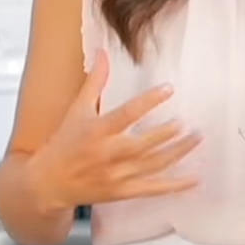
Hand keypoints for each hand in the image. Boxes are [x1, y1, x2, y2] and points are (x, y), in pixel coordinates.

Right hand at [27, 49, 200, 209]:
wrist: (48, 183)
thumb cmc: (63, 144)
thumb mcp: (76, 110)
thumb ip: (94, 82)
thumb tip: (102, 52)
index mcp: (97, 131)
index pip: (127, 113)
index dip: (149, 100)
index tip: (169, 88)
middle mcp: (108, 153)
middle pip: (145, 143)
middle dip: (168, 132)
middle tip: (187, 121)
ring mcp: (117, 175)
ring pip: (154, 164)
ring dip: (178, 152)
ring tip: (196, 138)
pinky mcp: (122, 192)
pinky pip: (153, 189)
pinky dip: (175, 185)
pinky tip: (194, 179)